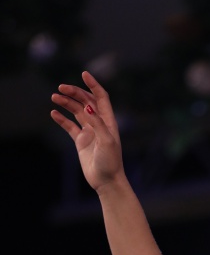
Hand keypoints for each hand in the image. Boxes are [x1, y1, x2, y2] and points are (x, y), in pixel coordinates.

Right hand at [50, 71, 123, 191]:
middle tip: (60, 88)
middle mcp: (99, 123)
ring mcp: (89, 131)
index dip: (93, 85)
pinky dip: (62, 119)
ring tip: (54, 97)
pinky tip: (53, 113)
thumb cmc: (110, 162)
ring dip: (66, 103)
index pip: (101, 97)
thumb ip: (97, 124)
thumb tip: (87, 108)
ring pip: (76, 111)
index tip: (83, 73)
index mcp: (108, 121)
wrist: (106, 181)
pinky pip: (70, 126)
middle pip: (86, 101)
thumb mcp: (106, 141)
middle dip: (74, 93)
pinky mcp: (81, 141)